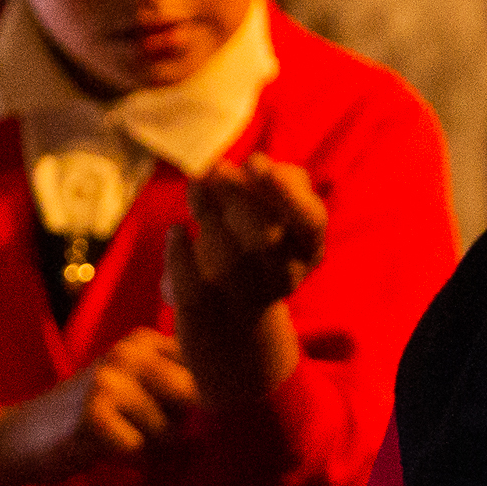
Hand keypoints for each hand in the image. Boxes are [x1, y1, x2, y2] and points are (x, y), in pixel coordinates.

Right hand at [0, 328, 198, 485]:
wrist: (23, 436)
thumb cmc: (93, 418)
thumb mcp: (137, 389)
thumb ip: (179, 389)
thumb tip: (237, 409)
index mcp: (144, 340)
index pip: (205, 373)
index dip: (199, 405)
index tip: (175, 416)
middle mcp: (128, 352)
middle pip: (193, 402)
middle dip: (177, 427)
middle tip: (141, 431)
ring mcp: (109, 380)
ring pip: (168, 431)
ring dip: (151, 448)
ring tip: (118, 439)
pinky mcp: (94, 416)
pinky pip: (141, 451)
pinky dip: (129, 461)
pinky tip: (103, 450)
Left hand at [164, 156, 325, 410]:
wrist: (232, 324)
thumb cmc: (254, 242)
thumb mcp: (273, 208)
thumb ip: (272, 180)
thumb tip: (241, 168)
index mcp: (308, 248)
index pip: (310, 221)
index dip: (284, 191)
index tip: (254, 161)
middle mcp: (284, 276)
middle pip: (265, 239)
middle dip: (237, 198)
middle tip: (215, 168)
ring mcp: (246, 299)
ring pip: (230, 263)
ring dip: (209, 217)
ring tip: (195, 185)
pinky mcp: (205, 312)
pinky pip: (192, 288)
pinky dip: (181, 258)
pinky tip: (176, 231)